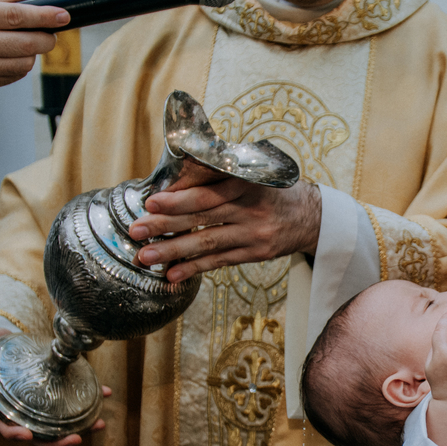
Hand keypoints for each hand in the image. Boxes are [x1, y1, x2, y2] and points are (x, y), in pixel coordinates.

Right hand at [0, 0, 68, 109]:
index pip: (15, 16)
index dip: (44, 16)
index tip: (62, 16)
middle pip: (27, 42)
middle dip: (46, 38)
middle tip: (49, 34)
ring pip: (25, 62)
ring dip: (32, 54)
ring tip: (22, 46)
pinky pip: (14, 76)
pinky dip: (19, 67)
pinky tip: (8, 59)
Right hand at [0, 327, 109, 445]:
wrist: (9, 341)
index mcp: (0, 408)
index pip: (6, 428)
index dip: (16, 435)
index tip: (27, 436)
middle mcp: (22, 413)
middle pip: (39, 436)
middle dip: (58, 442)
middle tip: (76, 439)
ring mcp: (41, 407)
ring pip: (61, 425)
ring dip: (82, 428)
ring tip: (100, 424)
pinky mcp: (57, 395)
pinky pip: (75, 403)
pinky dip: (92, 401)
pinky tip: (107, 393)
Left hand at [128, 178, 322, 282]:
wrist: (310, 215)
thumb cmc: (270, 189)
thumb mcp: (252, 171)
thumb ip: (218, 172)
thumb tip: (173, 179)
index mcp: (247, 181)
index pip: (208, 191)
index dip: (179, 196)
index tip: (151, 201)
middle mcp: (252, 207)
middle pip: (203, 216)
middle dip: (166, 223)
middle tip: (136, 229)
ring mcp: (254, 232)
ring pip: (208, 242)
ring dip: (174, 249)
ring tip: (145, 256)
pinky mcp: (256, 253)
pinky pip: (220, 261)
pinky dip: (194, 267)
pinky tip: (172, 274)